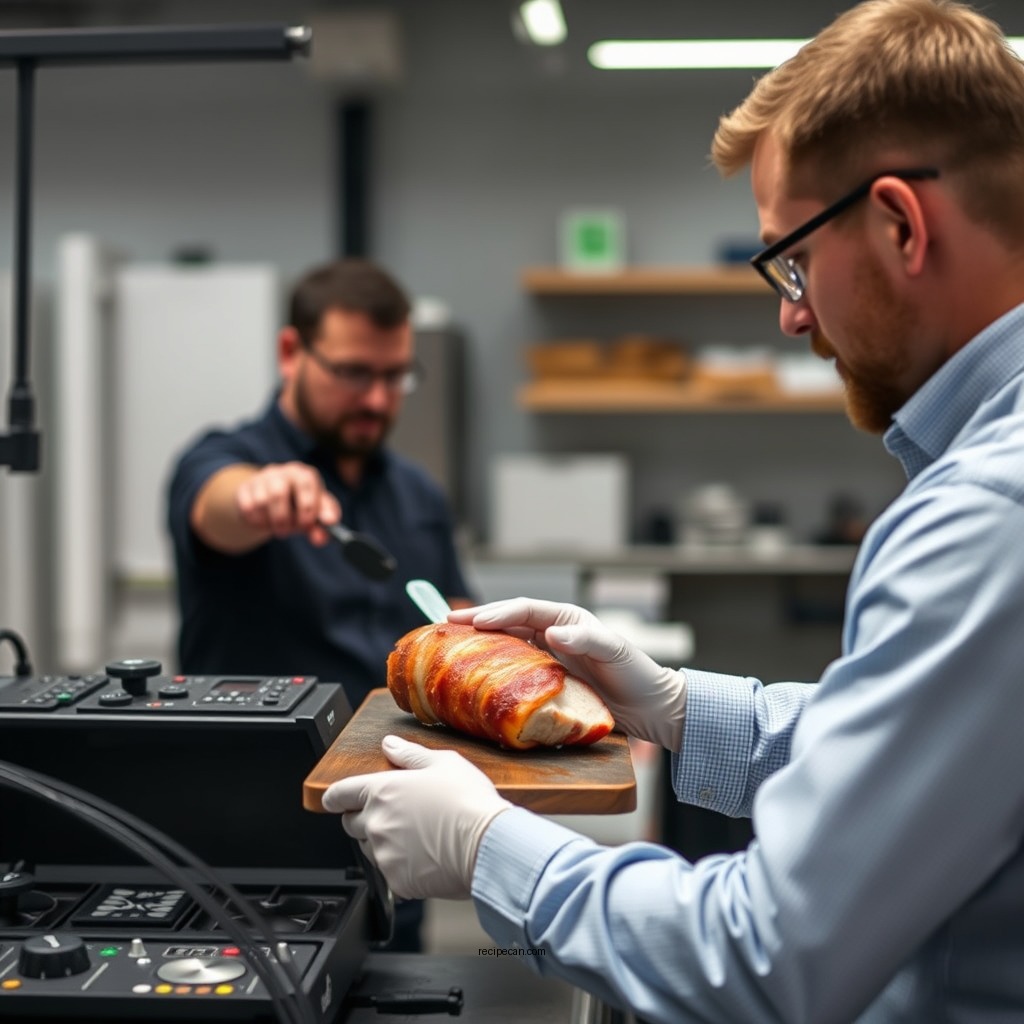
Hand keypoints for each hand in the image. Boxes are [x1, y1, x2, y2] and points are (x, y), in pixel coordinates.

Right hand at [235, 462, 339, 544]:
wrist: (271, 506)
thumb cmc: (298, 508)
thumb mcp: (315, 514)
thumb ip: (322, 525)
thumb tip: (320, 538)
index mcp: (303, 474)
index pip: (306, 481)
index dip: (307, 504)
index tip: (307, 524)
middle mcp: (281, 472)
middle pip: (278, 492)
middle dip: (283, 517)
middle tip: (286, 532)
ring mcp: (261, 479)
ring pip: (261, 502)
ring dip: (270, 522)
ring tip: (277, 528)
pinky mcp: (244, 489)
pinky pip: (248, 508)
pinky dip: (257, 521)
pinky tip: (264, 523)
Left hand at [322, 735, 511, 899]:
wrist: (486, 843)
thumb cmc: (468, 801)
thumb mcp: (443, 763)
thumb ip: (409, 754)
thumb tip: (389, 744)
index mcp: (382, 791)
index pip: (340, 793)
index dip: (334, 796)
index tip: (333, 799)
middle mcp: (376, 823)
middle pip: (351, 824)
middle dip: (363, 818)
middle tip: (393, 814)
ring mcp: (385, 855)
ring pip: (370, 849)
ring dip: (382, 842)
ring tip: (415, 836)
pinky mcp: (397, 880)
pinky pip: (390, 872)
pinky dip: (402, 866)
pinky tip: (426, 856)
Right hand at [448, 599, 686, 750]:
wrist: (650, 707)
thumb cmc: (636, 674)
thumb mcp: (613, 652)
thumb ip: (585, 640)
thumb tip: (552, 632)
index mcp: (566, 619)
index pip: (524, 609)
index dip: (497, 612)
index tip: (472, 621)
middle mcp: (553, 633)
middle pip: (507, 622)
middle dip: (477, 621)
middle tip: (446, 624)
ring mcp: (547, 657)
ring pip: (506, 643)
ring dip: (480, 643)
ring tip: (451, 644)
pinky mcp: (546, 681)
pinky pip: (513, 669)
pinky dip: (492, 668)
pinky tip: (475, 674)